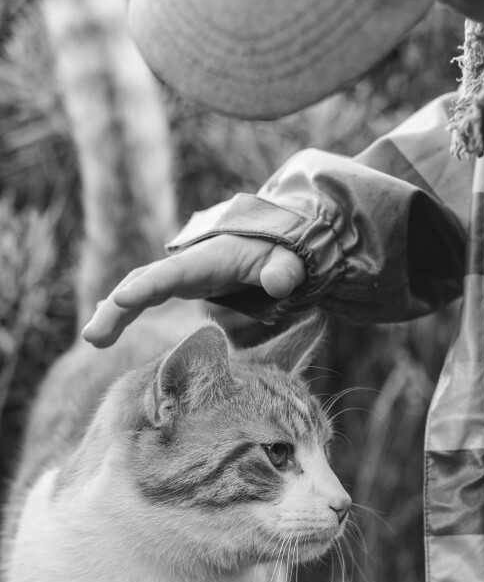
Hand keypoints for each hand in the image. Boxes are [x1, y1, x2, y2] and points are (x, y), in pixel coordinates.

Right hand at [81, 235, 305, 346]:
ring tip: (93, 340)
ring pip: (139, 289)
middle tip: (93, 337)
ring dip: (114, 312)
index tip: (121, 301)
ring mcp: (183, 274)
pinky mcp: (183, 284)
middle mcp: (189, 264)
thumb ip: (285, 270)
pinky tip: (106, 330)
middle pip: (144, 281)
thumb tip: (277, 282)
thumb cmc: (285, 253)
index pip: (174, 274)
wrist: (281, 241)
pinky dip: (125, 310)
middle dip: (117, 307)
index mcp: (210, 259)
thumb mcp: (292, 260)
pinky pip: (147, 296)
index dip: (148, 287)